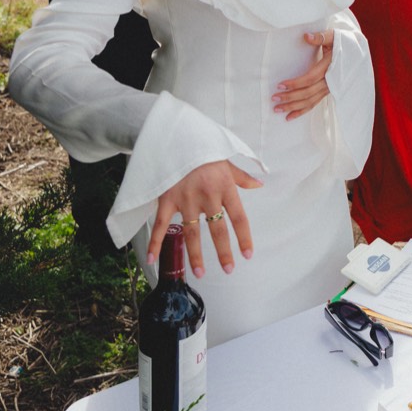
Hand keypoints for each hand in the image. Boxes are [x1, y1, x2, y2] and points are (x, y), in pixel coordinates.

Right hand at [148, 160, 263, 277]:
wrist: (176, 136)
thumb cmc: (204, 150)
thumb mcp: (226, 162)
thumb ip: (242, 177)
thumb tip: (259, 184)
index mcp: (224, 187)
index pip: (239, 217)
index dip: (244, 237)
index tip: (247, 255)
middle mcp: (207, 195)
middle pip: (217, 230)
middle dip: (223, 252)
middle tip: (229, 270)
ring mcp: (185, 199)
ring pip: (191, 233)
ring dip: (195, 255)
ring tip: (199, 273)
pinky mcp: (166, 199)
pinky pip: (161, 225)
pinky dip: (155, 243)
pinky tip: (152, 259)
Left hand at [273, 29, 333, 119]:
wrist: (356, 52)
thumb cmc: (342, 43)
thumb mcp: (333, 36)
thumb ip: (320, 37)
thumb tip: (306, 36)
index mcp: (330, 67)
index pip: (310, 78)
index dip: (296, 83)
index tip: (280, 85)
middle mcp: (330, 81)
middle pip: (308, 93)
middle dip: (290, 97)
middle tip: (274, 98)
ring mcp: (329, 88)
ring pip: (310, 101)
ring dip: (293, 107)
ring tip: (277, 109)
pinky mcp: (327, 92)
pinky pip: (314, 104)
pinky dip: (302, 111)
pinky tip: (290, 116)